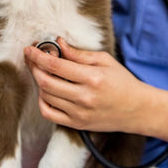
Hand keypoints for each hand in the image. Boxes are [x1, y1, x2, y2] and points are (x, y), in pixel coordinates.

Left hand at [24, 37, 146, 131]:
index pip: (55, 65)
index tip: (29, 48)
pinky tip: (45, 91)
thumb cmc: (122, 81)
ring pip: (45, 96)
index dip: (38, 56)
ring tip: (42, 71)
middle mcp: (84, 97)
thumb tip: (58, 43)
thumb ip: (79, 53)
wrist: (138, 109)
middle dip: (33, 67)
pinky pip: (49, 114)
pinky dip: (42, 101)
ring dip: (38, 81)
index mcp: (92, 78)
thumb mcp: (105, 60)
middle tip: (31, 57)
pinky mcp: (77, 124)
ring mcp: (79, 113)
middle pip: (46, 81)